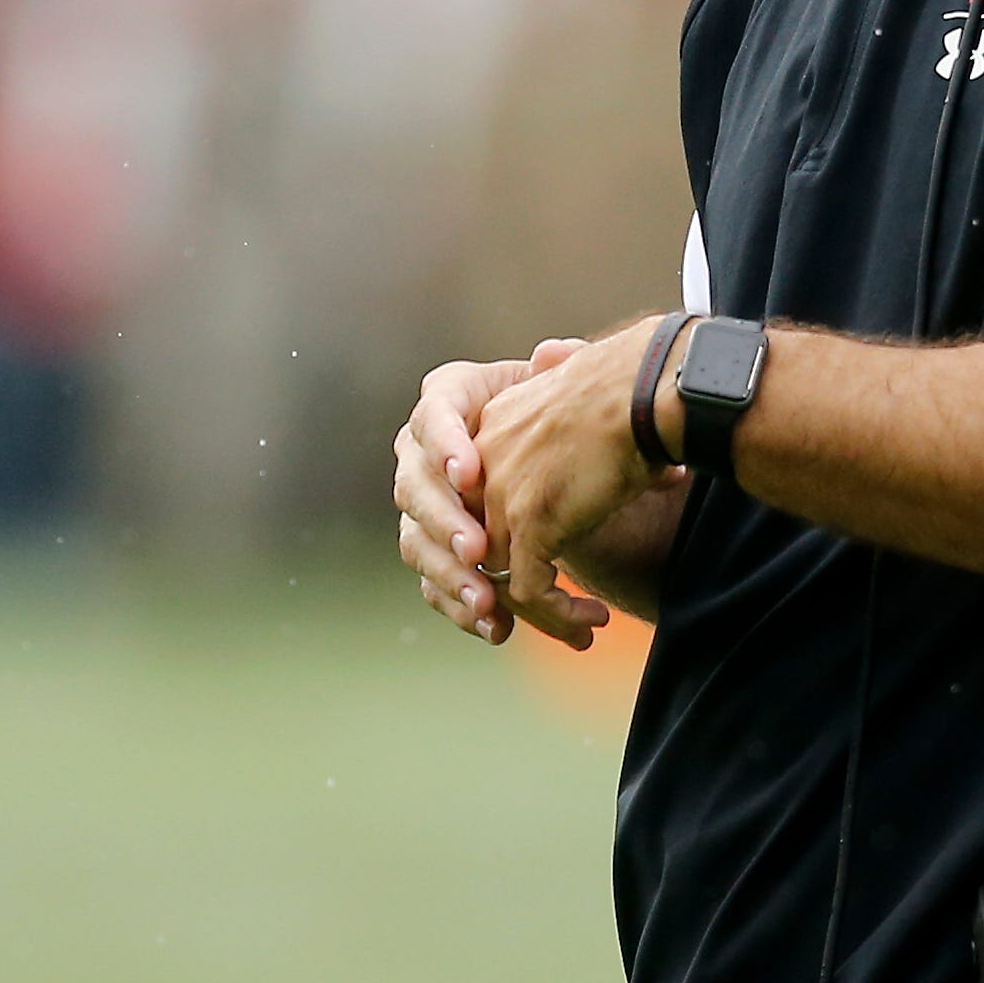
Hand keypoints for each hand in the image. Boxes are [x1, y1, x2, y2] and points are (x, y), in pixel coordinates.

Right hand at [394, 339, 611, 649]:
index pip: (434, 414)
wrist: (568, 454)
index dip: (446, 444)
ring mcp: (423, 506)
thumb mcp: (563, 386)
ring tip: (488, 603)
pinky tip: (497, 628)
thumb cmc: (561, 411)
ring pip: (418, 543)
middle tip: (479, 549)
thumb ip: (560, 370)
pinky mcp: (435, 551)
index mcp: (448, 400)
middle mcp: (422, 452)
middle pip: (415, 488)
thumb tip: (553, 354)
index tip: (471, 473)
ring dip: (451, 576)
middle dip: (445, 523)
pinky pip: (435, 583)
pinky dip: (462, 607)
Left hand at [465, 317, 667, 626]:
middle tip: (561, 614)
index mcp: (495, 430)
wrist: (646, 387)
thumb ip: (598, 440)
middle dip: (520, 587)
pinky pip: (530, 592)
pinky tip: (592, 623)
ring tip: (585, 628)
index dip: (514, 542)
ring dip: (545, 613)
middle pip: (485, 544)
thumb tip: (647, 467)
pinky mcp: (528, 522)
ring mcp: (500, 493)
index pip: (483, 502)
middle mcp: (485, 460)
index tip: (550, 569)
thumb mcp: (598, 412)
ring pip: (503, 577)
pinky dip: (558, 617)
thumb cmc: (638, 390)